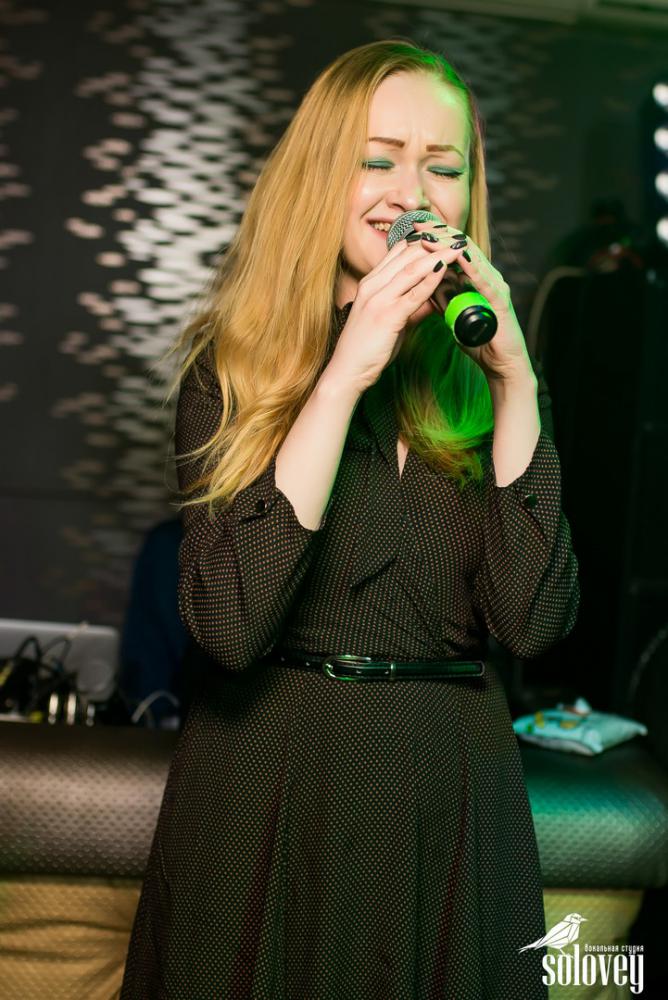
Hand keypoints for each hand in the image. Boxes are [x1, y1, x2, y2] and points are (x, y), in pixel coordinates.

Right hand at [328, 235, 471, 392]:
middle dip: (434, 244)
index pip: (399, 253)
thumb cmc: (367, 349)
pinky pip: (414, 292)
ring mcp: (379, 299)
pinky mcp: (387, 315)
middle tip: (457, 237)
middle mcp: (373, 286)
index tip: (444, 238)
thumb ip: (411, 309)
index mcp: (371, 284)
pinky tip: (445, 269)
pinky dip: (431, 279)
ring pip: (412, 269)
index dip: (423, 242)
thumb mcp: (391, 323)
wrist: (347, 371)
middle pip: (407, 255)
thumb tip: (434, 301)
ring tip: (457, 247)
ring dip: (437, 255)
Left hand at [410, 220, 533, 382]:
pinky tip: (458, 258)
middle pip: (462, 247)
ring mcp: (496, 286)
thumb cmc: (480, 341)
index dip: (434, 239)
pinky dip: (471, 267)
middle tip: (418, 224)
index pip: (453, 251)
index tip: (411, 230)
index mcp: (475, 279)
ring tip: (431, 236)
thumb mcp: (453, 315)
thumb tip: (424, 286)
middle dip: (439, 234)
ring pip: (473, 258)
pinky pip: (484, 280)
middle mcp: (487, 277)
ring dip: (450, 246)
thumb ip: (442, 299)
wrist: (502, 365)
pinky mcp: (501, 301)